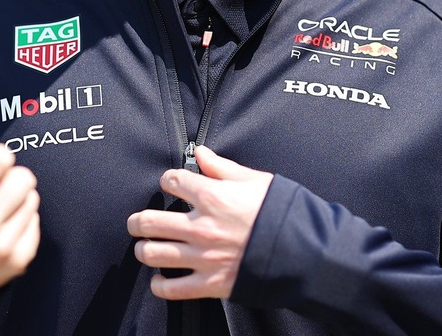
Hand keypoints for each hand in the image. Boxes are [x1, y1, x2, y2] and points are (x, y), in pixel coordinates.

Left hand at [126, 146, 272, 299]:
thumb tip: (201, 152)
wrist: (304, 252)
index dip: (167, 180)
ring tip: (144, 247)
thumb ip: (222, 167)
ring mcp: (203, 257)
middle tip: (137, 222)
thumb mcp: (255, 181)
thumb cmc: (281, 213)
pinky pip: (173, 289)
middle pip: (149, 221)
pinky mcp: (211, 283)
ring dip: (143, 250)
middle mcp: (201, 226)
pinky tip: (159, 279)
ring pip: (153, 254)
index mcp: (212, 197)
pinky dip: (160, 286)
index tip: (170, 184)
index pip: (172, 181)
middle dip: (138, 221)